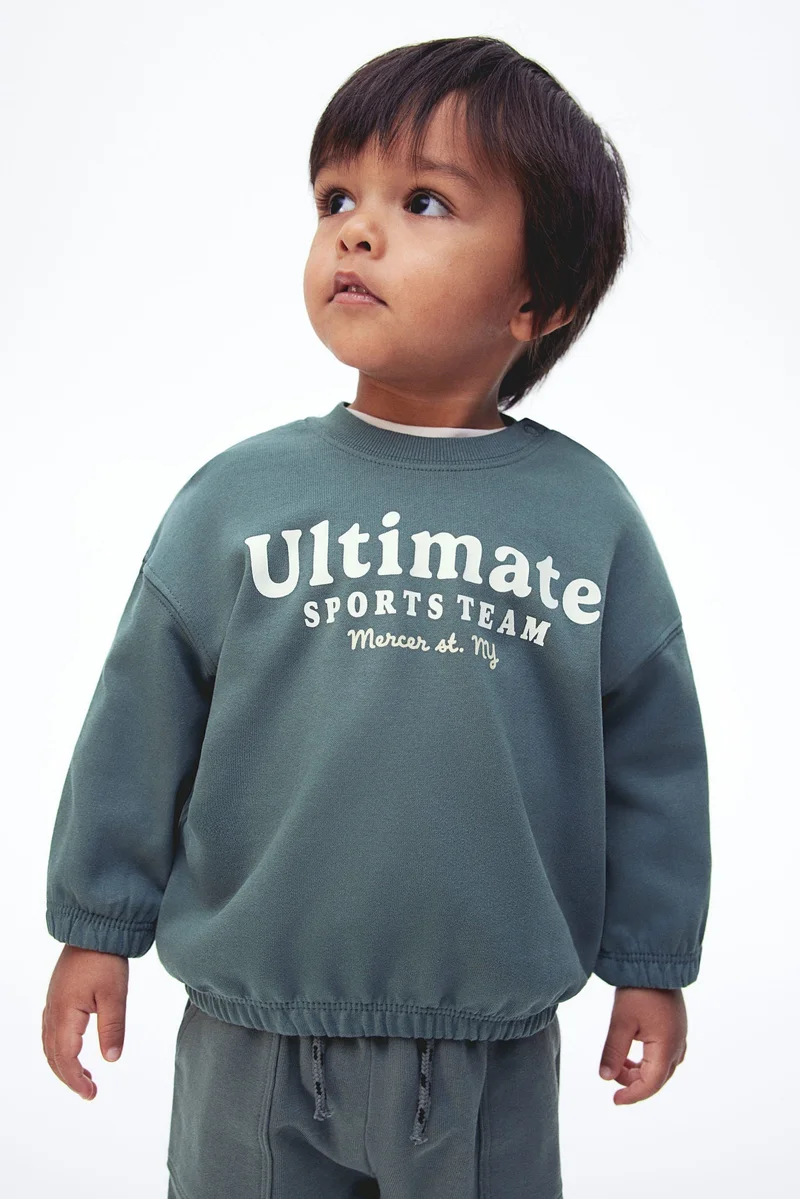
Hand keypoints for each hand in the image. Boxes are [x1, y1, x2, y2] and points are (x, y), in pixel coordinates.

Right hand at [42, 944, 128, 1100]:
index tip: (91, 1093)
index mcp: (65, 1014)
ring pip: (50, 1044)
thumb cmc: (105, 960)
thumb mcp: (114, 995)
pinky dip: (61, 1048)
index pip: (65, 1058)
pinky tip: (75, 1050)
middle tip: (89, 1091)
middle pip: (54, 1055)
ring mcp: (53, 1004)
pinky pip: (52, 1031)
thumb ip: (112, 1027)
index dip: (76, 1079)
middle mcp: (53, 1012)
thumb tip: (111, 1059)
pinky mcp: (57, 997)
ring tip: (85, 1076)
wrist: (93, 930)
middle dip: (69, 1077)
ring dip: (64, 1064)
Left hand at [598, 986, 686, 1103]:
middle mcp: (678, 1045)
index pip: (651, 1084)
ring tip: (618, 1063)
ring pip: (662, 1068)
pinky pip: (665, 1055)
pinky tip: (632, 1053)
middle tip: (611, 1076)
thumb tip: (605, 1078)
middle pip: (658, 1078)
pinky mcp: (676, 1027)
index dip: (633, 1095)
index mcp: (667, 1047)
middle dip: (634, 1082)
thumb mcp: (621, 1022)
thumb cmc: (638, 991)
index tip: (615, 1101)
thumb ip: (613, 1052)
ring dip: (641, 1071)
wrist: (655, 962)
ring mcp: (679, 1036)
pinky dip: (648, 1061)